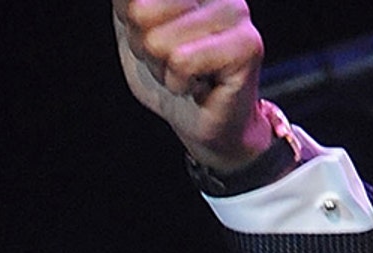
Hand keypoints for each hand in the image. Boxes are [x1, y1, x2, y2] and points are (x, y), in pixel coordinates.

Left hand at [113, 0, 271, 170]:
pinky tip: (198, 85)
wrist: (203, 121)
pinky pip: (181, 62)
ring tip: (185, 73)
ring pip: (159, 40)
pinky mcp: (246, 45)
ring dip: (163, 69)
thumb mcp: (133, 31)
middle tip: (171, 60)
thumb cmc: (171, 75)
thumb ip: (126, 2)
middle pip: (140, 11)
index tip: (155, 38)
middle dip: (145, 46)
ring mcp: (235, 12)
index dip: (130, 25)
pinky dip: (179, 83)